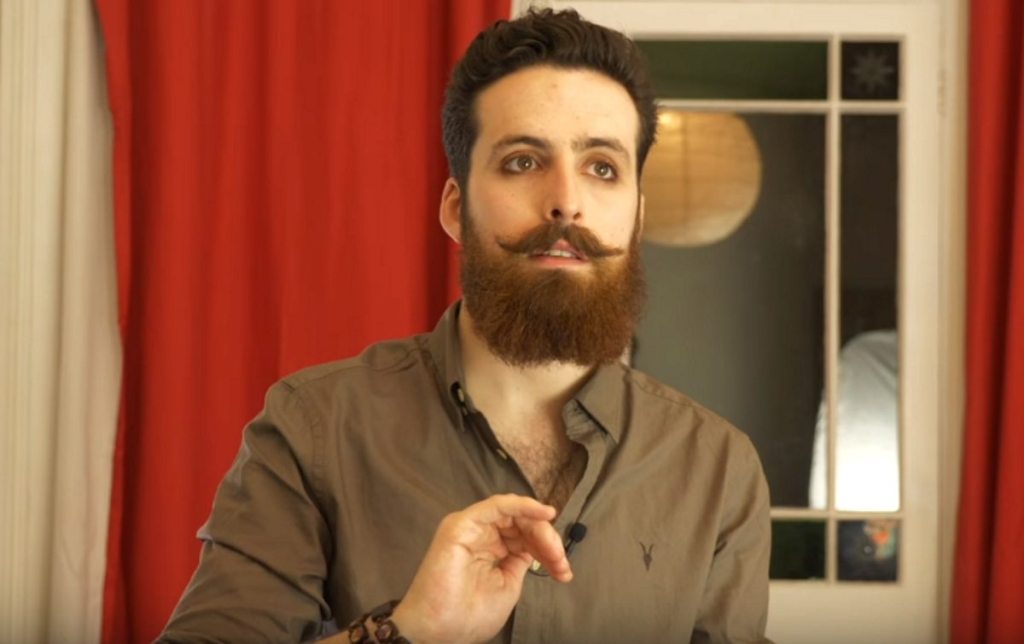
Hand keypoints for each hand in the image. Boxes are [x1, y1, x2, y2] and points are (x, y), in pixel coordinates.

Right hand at [390, 494, 570, 643]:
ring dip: (539, 527)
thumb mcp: (508, 585)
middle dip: (547, 539)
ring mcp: (472, 526)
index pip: (525, 536)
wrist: (440, 630)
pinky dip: (523, 505)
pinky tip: (544, 514)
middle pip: (522, 523)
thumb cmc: (469, 615)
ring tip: (553, 551)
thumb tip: (540, 550)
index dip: (548, 549)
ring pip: (514, 513)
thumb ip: (520, 561)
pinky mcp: (462, 523)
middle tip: (560, 562)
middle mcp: (481, 533)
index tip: (564, 572)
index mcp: (491, 548)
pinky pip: (497, 506)